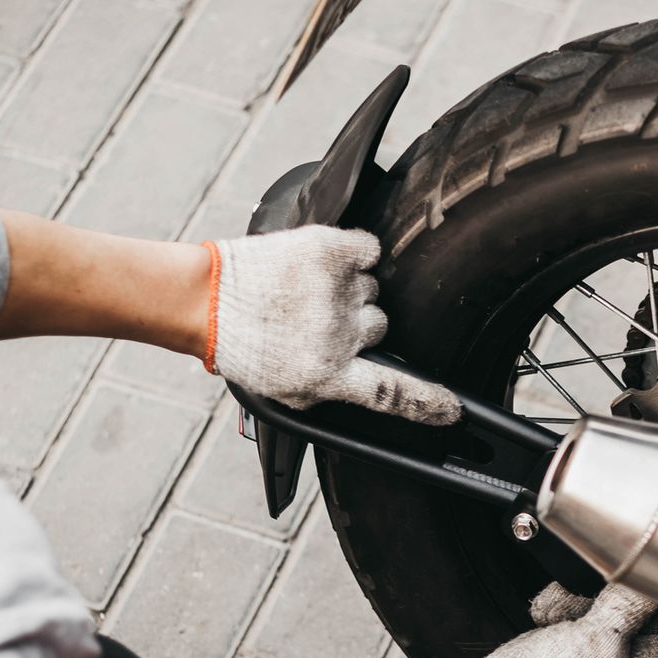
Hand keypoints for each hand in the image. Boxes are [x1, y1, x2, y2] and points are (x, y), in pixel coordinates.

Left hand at [205, 225, 459, 423]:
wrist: (206, 300)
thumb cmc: (242, 345)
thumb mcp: (285, 391)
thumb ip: (330, 390)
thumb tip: (369, 390)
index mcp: (327, 375)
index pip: (392, 394)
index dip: (428, 402)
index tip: (452, 408)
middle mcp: (337, 335)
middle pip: (382, 327)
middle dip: (358, 325)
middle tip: (318, 321)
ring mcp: (334, 291)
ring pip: (371, 290)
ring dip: (348, 291)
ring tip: (307, 294)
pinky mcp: (328, 251)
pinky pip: (368, 249)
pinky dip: (355, 254)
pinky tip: (329, 265)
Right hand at [466, 583, 657, 657]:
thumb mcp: (598, 636)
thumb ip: (629, 603)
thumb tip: (652, 578)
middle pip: (654, 615)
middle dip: (631, 593)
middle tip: (615, 583)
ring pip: (612, 609)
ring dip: (587, 599)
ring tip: (568, 610)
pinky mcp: (573, 650)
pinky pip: (578, 615)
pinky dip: (562, 609)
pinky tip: (550, 618)